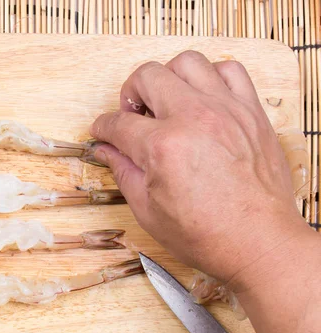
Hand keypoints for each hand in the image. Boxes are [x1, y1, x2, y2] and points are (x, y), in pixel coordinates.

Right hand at [91, 51, 308, 289]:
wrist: (259, 243)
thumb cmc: (207, 235)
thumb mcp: (148, 210)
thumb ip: (124, 171)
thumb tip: (106, 150)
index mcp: (163, 147)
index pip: (119, 123)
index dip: (102, 127)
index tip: (101, 131)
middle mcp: (194, 119)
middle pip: (148, 77)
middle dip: (129, 93)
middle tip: (132, 115)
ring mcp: (226, 111)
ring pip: (187, 62)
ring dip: (168, 78)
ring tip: (167, 101)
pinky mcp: (251, 113)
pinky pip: (230, 71)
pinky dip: (211, 77)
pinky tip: (203, 99)